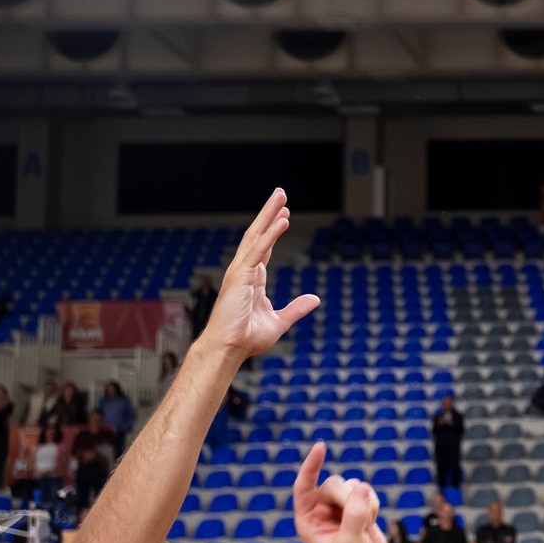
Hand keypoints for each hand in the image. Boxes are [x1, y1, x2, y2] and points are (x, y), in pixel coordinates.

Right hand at [200, 189, 321, 360]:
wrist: (229, 349)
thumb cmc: (247, 338)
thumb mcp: (280, 321)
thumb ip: (297, 308)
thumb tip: (315, 299)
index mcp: (253, 279)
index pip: (265, 248)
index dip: (274, 231)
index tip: (283, 215)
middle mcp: (245, 271)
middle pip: (259, 235)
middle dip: (269, 213)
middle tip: (280, 194)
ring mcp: (241, 272)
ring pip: (257, 236)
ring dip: (269, 215)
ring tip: (280, 196)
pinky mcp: (241, 276)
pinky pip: (259, 251)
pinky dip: (271, 235)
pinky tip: (282, 221)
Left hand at [294, 443, 390, 542]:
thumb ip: (354, 516)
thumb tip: (361, 488)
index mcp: (307, 520)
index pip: (303, 486)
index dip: (311, 466)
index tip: (321, 447)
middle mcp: (321, 511)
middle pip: (334, 484)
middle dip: (350, 499)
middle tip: (361, 522)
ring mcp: (340, 508)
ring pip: (353, 486)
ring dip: (364, 503)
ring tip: (364, 527)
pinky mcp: (358, 508)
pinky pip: (367, 491)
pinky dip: (373, 504)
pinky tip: (370, 523)